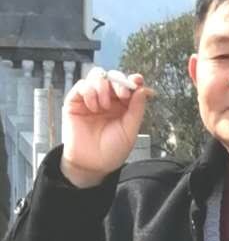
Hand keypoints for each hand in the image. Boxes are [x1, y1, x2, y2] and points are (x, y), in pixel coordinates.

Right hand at [61, 66, 149, 186]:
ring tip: (104, 106)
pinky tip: (93, 107)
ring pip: (97, 76)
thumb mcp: (130, 130)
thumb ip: (136, 110)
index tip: (138, 80)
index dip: (133, 80)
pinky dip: (89, 92)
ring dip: (103, 87)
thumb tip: (143, 90)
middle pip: (113, 77)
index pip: (129, 85)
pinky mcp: (75, 102)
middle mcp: (108, 99)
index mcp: (123, 105)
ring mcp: (91, 99)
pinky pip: (81, 85)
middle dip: (119, 82)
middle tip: (123, 95)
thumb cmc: (113, 149)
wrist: (93, 163)